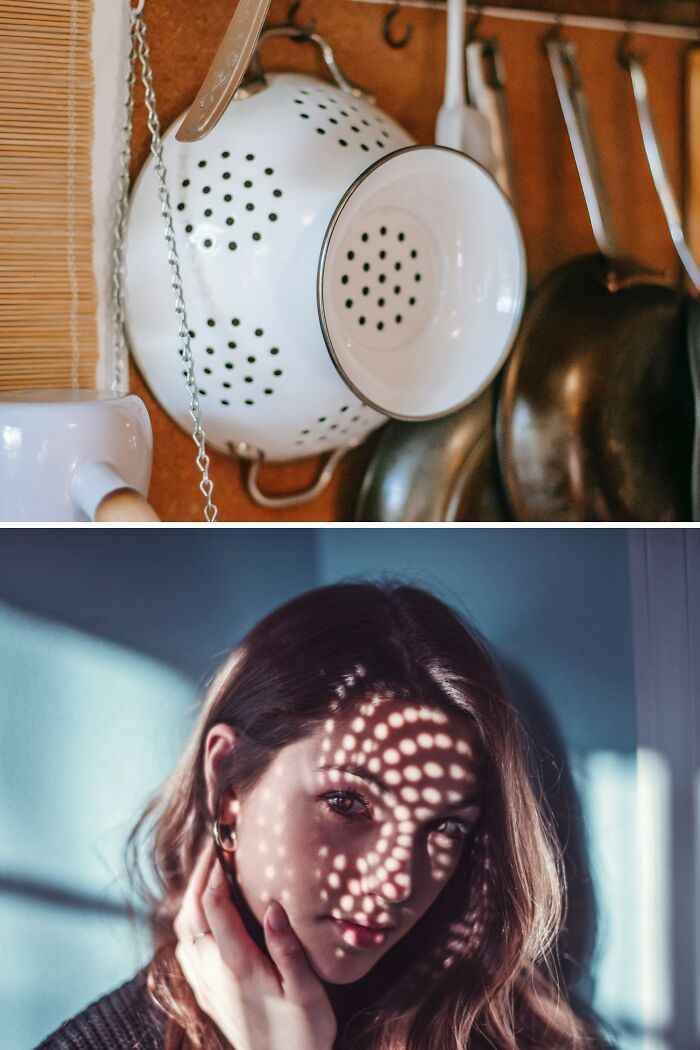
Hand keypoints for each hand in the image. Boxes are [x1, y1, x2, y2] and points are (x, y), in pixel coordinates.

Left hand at [174, 838, 336, 1049]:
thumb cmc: (303, 1033)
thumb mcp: (307, 991)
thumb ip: (287, 948)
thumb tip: (273, 905)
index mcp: (237, 966)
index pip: (214, 906)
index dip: (215, 872)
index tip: (224, 844)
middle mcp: (214, 973)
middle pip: (190, 913)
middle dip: (198, 876)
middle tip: (212, 846)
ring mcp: (207, 986)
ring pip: (183, 931)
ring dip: (191, 896)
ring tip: (209, 872)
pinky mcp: (208, 995)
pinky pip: (186, 950)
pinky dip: (191, 921)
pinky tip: (206, 915)